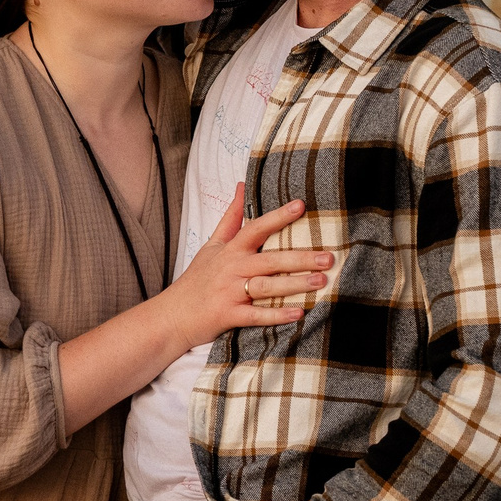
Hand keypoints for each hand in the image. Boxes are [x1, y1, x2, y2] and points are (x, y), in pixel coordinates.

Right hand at [153, 187, 332, 350]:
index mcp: (230, 250)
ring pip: (266, 287)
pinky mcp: (229, 315)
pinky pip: (256, 316)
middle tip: (328, 257)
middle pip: (269, 260)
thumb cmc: (197, 280)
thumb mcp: (211, 245)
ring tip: (321, 282)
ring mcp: (230, 292)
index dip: (278, 216)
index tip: (301, 206)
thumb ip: (230, 218)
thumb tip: (240, 185)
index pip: (256, 228)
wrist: (172, 315)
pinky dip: (277, 315)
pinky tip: (299, 314)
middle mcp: (231, 269)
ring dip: (295, 285)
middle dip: (300, 258)